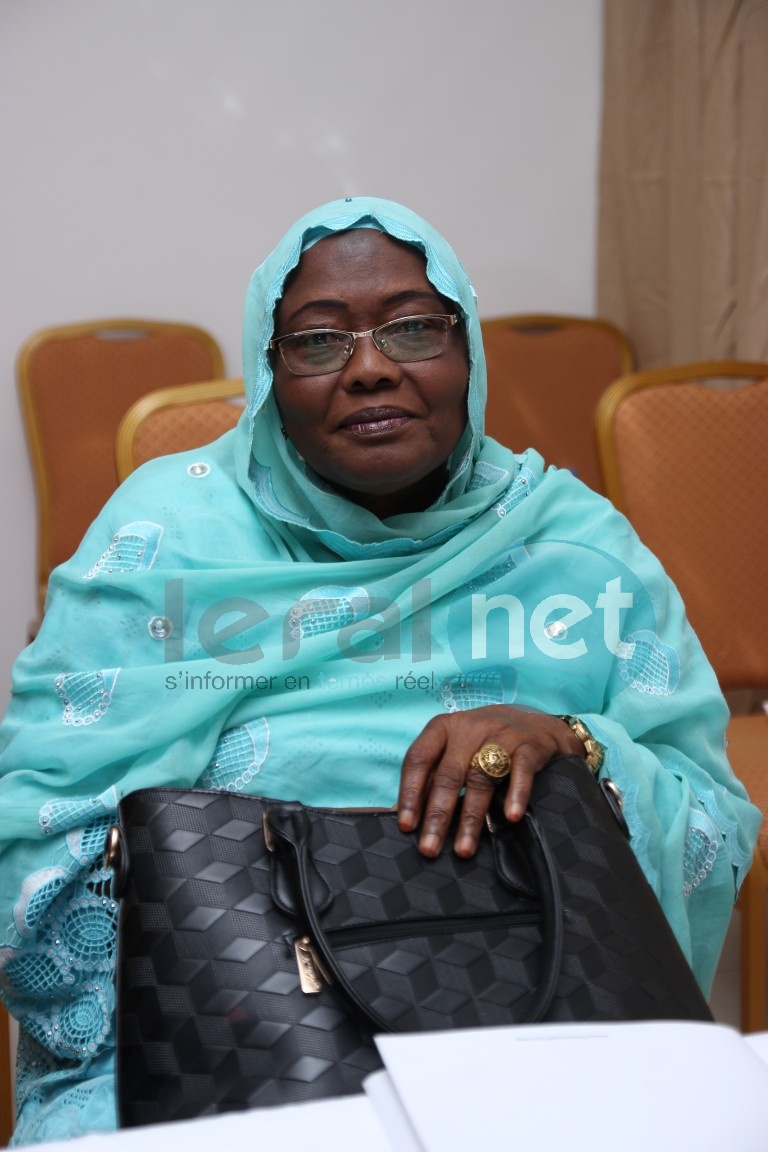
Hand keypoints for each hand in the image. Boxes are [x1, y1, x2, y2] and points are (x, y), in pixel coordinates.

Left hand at [397, 705, 584, 857]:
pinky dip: (516, 794)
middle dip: (438, 816)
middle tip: (429, 848)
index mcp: (443, 727)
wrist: (535, 722)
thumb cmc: (483, 740)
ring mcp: (499, 735)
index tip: (406, 826)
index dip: (410, 793)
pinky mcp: (527, 746)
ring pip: (480, 779)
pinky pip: (520, 771)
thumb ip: (430, 775)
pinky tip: (511, 817)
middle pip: (448, 775)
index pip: (419, 759)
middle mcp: (468, 728)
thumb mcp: (453, 747)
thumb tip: (400, 812)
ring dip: (471, 818)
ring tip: (463, 849)